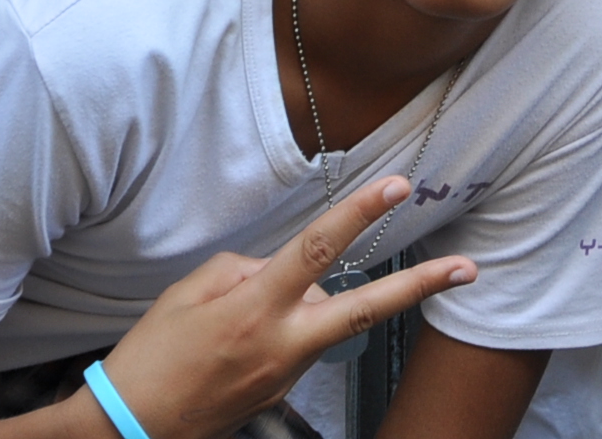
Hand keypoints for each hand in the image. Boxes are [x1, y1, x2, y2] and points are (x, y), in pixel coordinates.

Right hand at [91, 177, 476, 438]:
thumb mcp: (190, 291)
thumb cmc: (153, 355)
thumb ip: (244, 269)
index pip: (319, 249)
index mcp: (257, 308)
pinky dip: (285, 328)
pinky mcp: (283, 393)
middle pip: (365, 308)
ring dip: (309, 304)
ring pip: (323, 321)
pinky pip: (298, 344)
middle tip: (467, 268)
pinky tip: (239, 341)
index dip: (360, 214)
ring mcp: (288, 374)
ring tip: (237, 321)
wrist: (134, 427)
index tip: (395, 187)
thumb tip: (279, 270)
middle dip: (420, 287)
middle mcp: (283, 343)